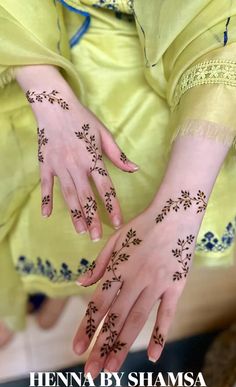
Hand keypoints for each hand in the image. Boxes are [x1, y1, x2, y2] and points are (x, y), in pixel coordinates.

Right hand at [15, 65, 138, 239]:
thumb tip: (135, 169)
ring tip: (80, 231)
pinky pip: (46, 185)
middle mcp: (77, 166)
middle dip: (92, 218)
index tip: (118, 222)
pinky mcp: (45, 164)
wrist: (54, 104)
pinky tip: (46, 215)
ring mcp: (59, 166)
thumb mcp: (103, 133)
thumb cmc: (82, 119)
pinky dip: (45, 199)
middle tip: (96, 237)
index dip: (112, 206)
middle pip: (86, 196)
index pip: (106, 187)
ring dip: (74, 214)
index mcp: (93, 159)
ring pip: (68, 195)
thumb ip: (118, 155)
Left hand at [73, 189, 205, 377]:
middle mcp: (134, 280)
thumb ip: (98, 264)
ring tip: (111, 368)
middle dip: (101, 345)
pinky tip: (152, 356)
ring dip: (123, 345)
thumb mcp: (115, 240)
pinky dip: (160, 335)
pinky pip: (167, 314)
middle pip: (115, 318)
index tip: (77, 348)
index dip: (87, 327)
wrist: (175, 214)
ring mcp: (156, 285)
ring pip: (136, 320)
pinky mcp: (175, 287)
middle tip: (90, 371)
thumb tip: (80, 283)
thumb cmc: (143, 226)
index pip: (98, 304)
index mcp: (117, 269)